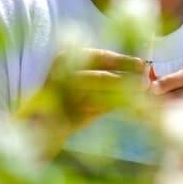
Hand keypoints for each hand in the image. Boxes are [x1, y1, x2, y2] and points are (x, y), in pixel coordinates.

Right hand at [15, 47, 144, 157]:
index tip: (142, 64)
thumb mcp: (87, 85)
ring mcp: (61, 94)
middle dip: (127, 78)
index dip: (123, 60)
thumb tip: (141, 73)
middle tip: (146, 82)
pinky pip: (94, 109)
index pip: (100, 57)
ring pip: (100, 94)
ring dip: (124, 94)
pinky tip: (129, 107)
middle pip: (102, 76)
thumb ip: (110, 79)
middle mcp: (62, 73)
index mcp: (66, 58)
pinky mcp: (64, 113)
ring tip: (141, 94)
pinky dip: (113, 107)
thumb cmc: (67, 102)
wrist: (36, 127)